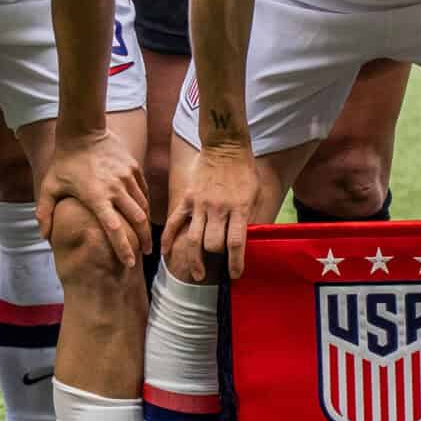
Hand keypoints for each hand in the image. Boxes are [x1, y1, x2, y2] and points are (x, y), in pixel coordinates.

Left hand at [37, 126, 152, 269]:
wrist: (83, 130)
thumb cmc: (64, 162)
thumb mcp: (49, 186)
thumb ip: (45, 213)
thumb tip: (45, 237)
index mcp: (96, 197)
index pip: (114, 229)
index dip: (123, 248)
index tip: (129, 263)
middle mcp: (116, 189)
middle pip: (137, 220)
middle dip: (143, 240)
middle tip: (146, 253)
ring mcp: (127, 177)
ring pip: (143, 206)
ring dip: (146, 224)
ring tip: (145, 237)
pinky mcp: (134, 168)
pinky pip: (143, 191)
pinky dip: (144, 205)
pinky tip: (142, 214)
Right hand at [164, 147, 261, 280]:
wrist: (225, 146)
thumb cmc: (244, 171)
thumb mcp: (255, 193)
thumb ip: (249, 217)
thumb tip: (246, 242)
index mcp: (238, 208)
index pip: (236, 242)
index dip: (236, 262)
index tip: (236, 275)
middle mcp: (218, 209)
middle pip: (212, 244)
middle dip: (216, 258)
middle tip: (218, 267)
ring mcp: (200, 204)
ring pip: (193, 239)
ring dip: (195, 260)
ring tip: (197, 274)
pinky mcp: (187, 199)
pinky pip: (174, 222)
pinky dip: (168, 239)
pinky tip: (165, 253)